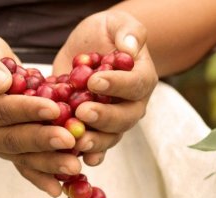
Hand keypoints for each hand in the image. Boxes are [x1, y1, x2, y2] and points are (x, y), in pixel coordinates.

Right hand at [0, 33, 81, 196]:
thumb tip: (0, 83)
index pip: (1, 110)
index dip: (27, 110)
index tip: (54, 109)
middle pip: (12, 139)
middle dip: (42, 141)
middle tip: (70, 140)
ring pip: (21, 157)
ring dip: (48, 163)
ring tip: (74, 165)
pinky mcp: (7, 152)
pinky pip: (24, 166)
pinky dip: (41, 177)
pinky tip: (59, 187)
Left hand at [53, 10, 157, 165]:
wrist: (88, 49)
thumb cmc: (105, 33)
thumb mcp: (117, 23)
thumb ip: (129, 32)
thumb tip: (131, 48)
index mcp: (141, 79)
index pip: (135, 84)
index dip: (117, 85)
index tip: (94, 81)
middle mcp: (131, 105)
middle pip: (125, 118)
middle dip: (104, 117)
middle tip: (83, 112)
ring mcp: (113, 121)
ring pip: (110, 137)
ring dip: (95, 142)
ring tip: (77, 141)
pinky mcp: (94, 130)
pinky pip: (94, 148)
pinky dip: (85, 154)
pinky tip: (73, 157)